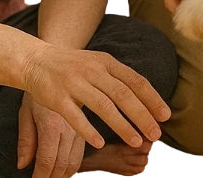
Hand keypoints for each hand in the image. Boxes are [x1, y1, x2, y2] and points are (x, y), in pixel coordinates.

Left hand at [17, 92, 85, 177]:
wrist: (59, 72)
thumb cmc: (39, 92)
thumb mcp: (26, 113)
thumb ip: (26, 140)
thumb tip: (23, 164)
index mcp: (52, 125)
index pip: (47, 160)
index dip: (40, 176)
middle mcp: (69, 128)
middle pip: (62, 164)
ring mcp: (80, 128)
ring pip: (75, 161)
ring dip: (63, 175)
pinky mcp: (85, 128)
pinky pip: (81, 153)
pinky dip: (73, 166)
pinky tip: (64, 170)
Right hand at [20, 42, 170, 151]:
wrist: (36, 60)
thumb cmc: (74, 66)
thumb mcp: (99, 64)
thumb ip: (119, 78)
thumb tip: (147, 97)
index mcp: (107, 63)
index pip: (136, 81)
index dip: (152, 99)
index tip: (165, 115)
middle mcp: (94, 72)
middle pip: (124, 95)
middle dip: (142, 116)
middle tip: (156, 134)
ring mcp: (75, 84)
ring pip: (103, 106)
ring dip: (122, 125)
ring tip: (136, 141)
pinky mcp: (57, 98)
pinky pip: (75, 116)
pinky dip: (88, 130)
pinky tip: (100, 142)